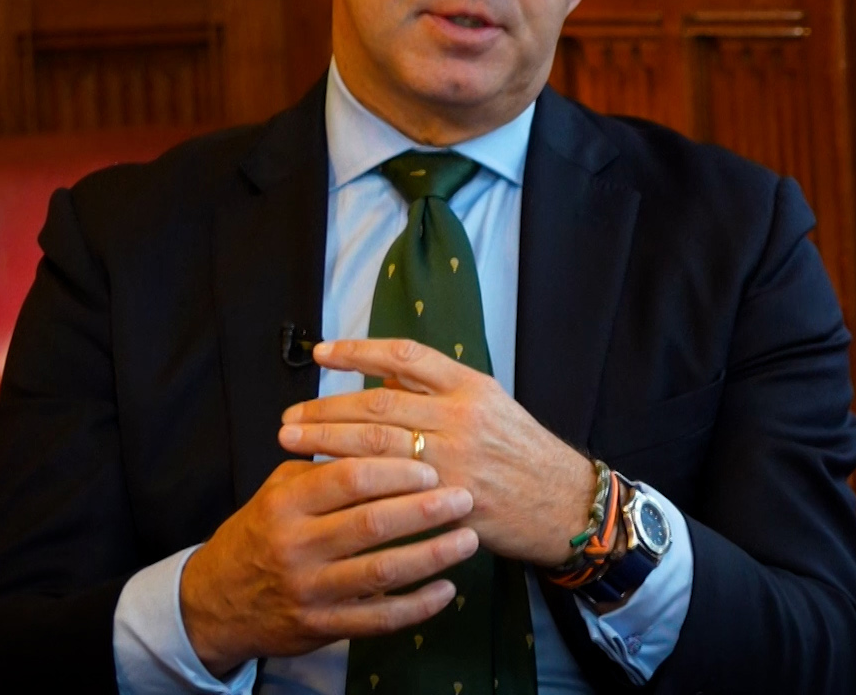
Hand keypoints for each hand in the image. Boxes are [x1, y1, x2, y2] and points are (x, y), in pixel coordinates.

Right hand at [179, 457, 477, 676]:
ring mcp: (310, 591)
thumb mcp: (278, 491)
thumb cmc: (262, 533)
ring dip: (432, 555)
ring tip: (468, 539)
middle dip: (424, 509)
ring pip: (382, 572)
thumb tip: (379, 431)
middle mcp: (296, 547)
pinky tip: (447, 590)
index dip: (395, 470)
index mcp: (286, 504)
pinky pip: (379, 620)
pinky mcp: (323, 628)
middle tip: (464, 497)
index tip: (432, 466)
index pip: (348, 478)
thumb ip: (323, 466)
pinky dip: (418, 606)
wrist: (219, 601)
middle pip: (371, 523)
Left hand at [278, 338, 597, 566]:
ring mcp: (455, 461)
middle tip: (290, 415)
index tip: (321, 353)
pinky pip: (391, 489)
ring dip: (326, 443)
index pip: (405, 357)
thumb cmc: (523, 453)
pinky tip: (325, 482)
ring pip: (376, 446)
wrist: (565, 504)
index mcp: (471, 386)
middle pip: (377, 406)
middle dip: (326, 409)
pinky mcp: (450, 501)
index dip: (358, 351)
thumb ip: (438, 392)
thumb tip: (380, 384)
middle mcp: (461, 417)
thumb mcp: (489, 405)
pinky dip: (353, 483)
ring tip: (291, 441)